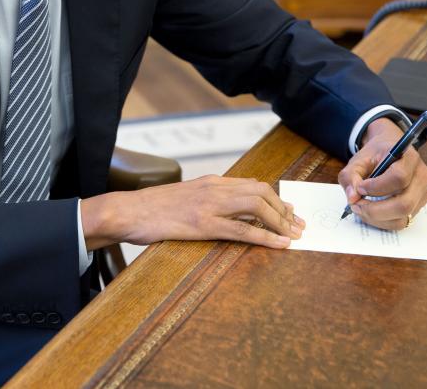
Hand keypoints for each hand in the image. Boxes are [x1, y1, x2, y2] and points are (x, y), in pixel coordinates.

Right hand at [80, 175, 304, 250]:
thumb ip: (208, 199)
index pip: (253, 184)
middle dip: (285, 210)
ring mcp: (209, 205)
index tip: (290, 214)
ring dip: (281, 222)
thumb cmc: (153, 208)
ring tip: (294, 237)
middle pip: (262, 191)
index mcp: (211, 181)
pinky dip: (265, 237)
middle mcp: (214, 188)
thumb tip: (231, 209)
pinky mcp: (202, 224)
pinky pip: (241, 230)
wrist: (127, 210)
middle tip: (299, 226)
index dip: (276, 200)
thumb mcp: (185, 197)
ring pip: (256, 207)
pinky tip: (279, 245)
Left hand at [338, 117, 426, 229]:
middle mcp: (422, 176)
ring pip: (403, 216)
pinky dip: (383, 221)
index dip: (377, 187)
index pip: (399, 177)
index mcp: (409, 157)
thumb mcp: (358, 159)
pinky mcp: (419, 205)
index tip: (360, 188)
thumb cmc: (376, 156)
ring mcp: (423, 193)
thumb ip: (351, 176)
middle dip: (375, 210)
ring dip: (377, 218)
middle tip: (355, 205)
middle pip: (404, 203)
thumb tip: (353, 197)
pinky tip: (371, 211)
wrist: (390, 153)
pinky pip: (402, 221)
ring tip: (361, 208)